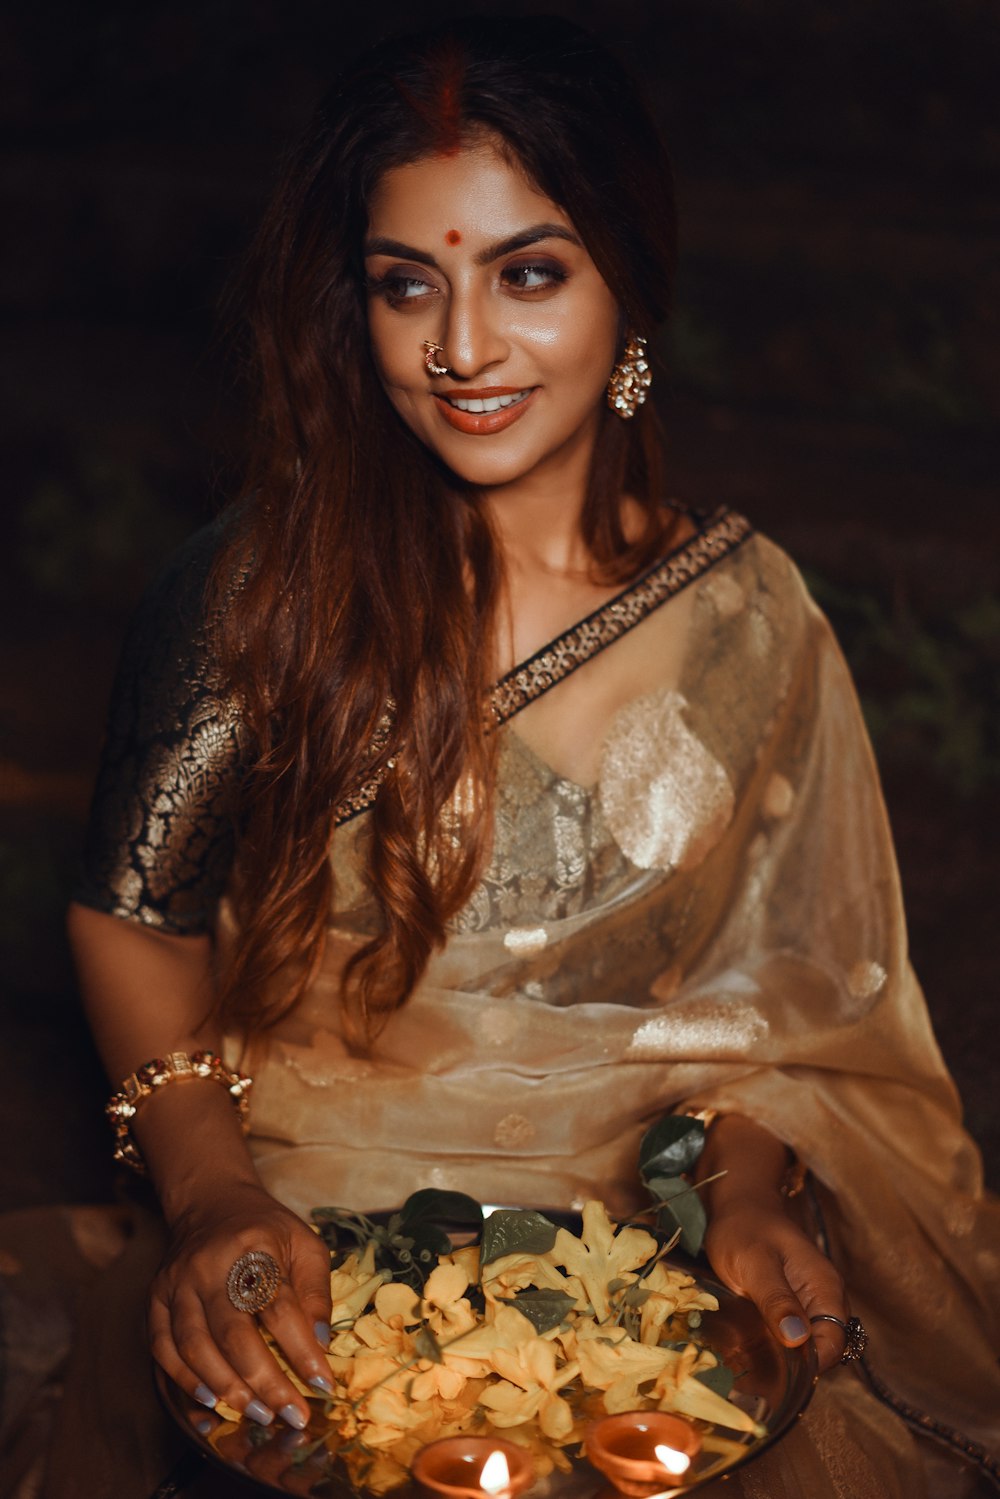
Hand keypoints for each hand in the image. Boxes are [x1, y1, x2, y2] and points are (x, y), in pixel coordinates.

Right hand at [148, 1180, 334, 1428]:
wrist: (212, 1204)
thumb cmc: (266, 1230)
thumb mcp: (305, 1245)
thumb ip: (315, 1293)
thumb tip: (322, 1344)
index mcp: (254, 1246)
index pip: (279, 1307)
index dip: (301, 1349)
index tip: (322, 1384)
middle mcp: (209, 1265)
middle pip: (234, 1334)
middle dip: (265, 1382)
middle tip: (290, 1414)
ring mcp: (177, 1283)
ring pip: (196, 1346)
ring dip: (227, 1388)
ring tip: (258, 1414)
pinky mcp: (155, 1298)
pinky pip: (164, 1348)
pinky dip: (186, 1379)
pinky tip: (211, 1400)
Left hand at [703, 1194, 850, 1372]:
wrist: (738, 1205)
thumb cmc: (745, 1228)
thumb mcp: (755, 1263)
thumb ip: (776, 1299)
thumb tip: (798, 1340)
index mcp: (825, 1289)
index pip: (833, 1343)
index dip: (812, 1365)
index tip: (780, 1376)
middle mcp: (823, 1300)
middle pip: (822, 1349)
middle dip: (796, 1368)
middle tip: (759, 1378)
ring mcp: (806, 1304)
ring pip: (805, 1346)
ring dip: (784, 1360)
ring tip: (752, 1369)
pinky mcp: (789, 1307)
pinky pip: (790, 1336)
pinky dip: (775, 1347)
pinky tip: (751, 1353)